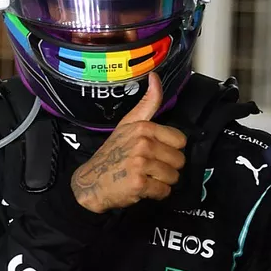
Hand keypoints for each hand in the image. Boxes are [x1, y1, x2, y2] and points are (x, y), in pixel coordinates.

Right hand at [71, 73, 187, 212]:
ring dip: (162, 181)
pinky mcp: (139, 183)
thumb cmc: (113, 153)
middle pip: (179, 160)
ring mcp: (141, 163)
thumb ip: (147, 103)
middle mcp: (143, 143)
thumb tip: (155, 76)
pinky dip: (156, 194)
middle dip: (167, 167)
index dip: (170, 149)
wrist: (91, 181)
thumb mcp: (128, 124)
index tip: (155, 152)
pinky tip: (142, 188)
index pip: (180, 140)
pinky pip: (164, 192)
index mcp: (144, 127)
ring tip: (145, 177)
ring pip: (173, 177)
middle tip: (149, 167)